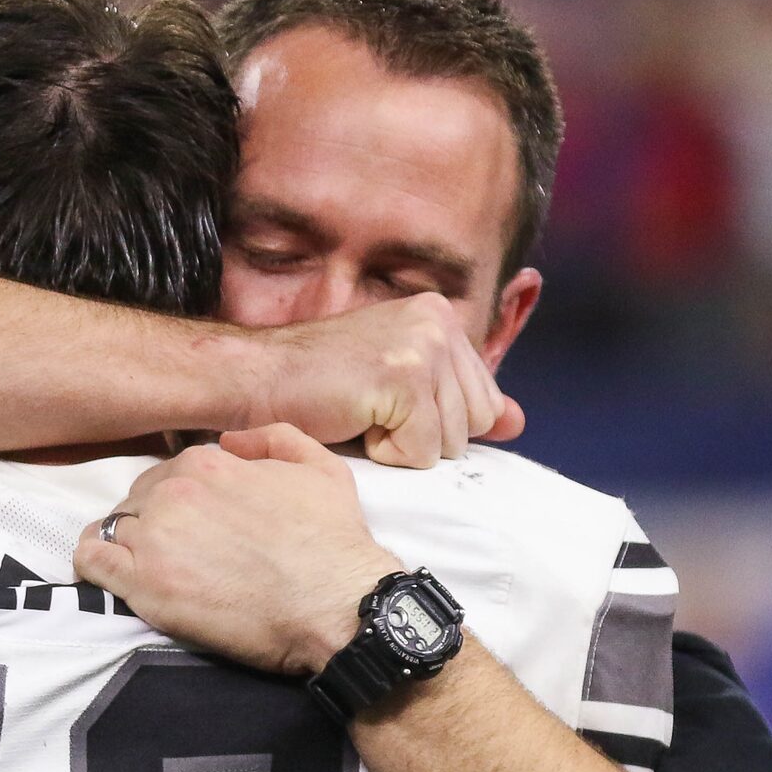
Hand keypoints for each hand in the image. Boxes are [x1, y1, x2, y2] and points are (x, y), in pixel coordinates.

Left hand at [75, 425, 400, 675]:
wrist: (335, 606)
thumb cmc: (334, 542)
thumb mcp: (321, 469)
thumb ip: (275, 438)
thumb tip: (230, 441)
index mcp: (207, 462)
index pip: (170, 472)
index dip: (182, 498)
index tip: (198, 524)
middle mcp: (173, 493)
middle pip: (139, 499)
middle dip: (155, 520)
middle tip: (181, 551)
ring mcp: (153, 538)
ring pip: (114, 527)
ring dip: (130, 544)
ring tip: (154, 569)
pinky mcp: (143, 585)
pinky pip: (92, 560)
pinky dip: (95, 563)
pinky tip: (114, 574)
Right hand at [247, 294, 523, 467]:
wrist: (253, 379)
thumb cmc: (314, 387)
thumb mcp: (397, 387)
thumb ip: (458, 401)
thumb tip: (518, 422)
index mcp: (438, 315)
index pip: (483, 400)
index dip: (434, 422)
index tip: (383, 404)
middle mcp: (437, 322)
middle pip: (475, 422)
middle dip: (424, 436)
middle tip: (369, 411)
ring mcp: (423, 347)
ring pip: (451, 442)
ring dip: (400, 447)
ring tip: (358, 414)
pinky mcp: (405, 377)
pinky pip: (421, 453)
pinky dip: (384, 456)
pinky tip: (351, 423)